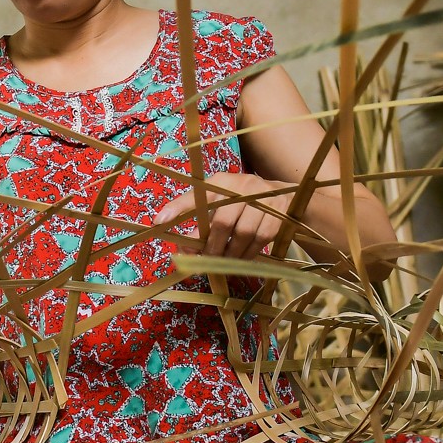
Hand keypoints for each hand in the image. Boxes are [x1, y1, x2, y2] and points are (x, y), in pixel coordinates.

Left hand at [152, 173, 283, 258]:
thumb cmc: (243, 202)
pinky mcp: (278, 213)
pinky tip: (240, 259)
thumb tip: (178, 243)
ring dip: (230, 253)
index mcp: (222, 182)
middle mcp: (242, 186)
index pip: (197, 195)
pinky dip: (248, 254)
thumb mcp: (220, 200)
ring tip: (223, 261)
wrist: (284, 197)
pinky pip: (260, 239)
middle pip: (222, 222)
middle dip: (212, 246)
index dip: (177, 207)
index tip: (158, 221)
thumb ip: (198, 217)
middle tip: (206, 259)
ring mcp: (263, 199)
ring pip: (242, 233)